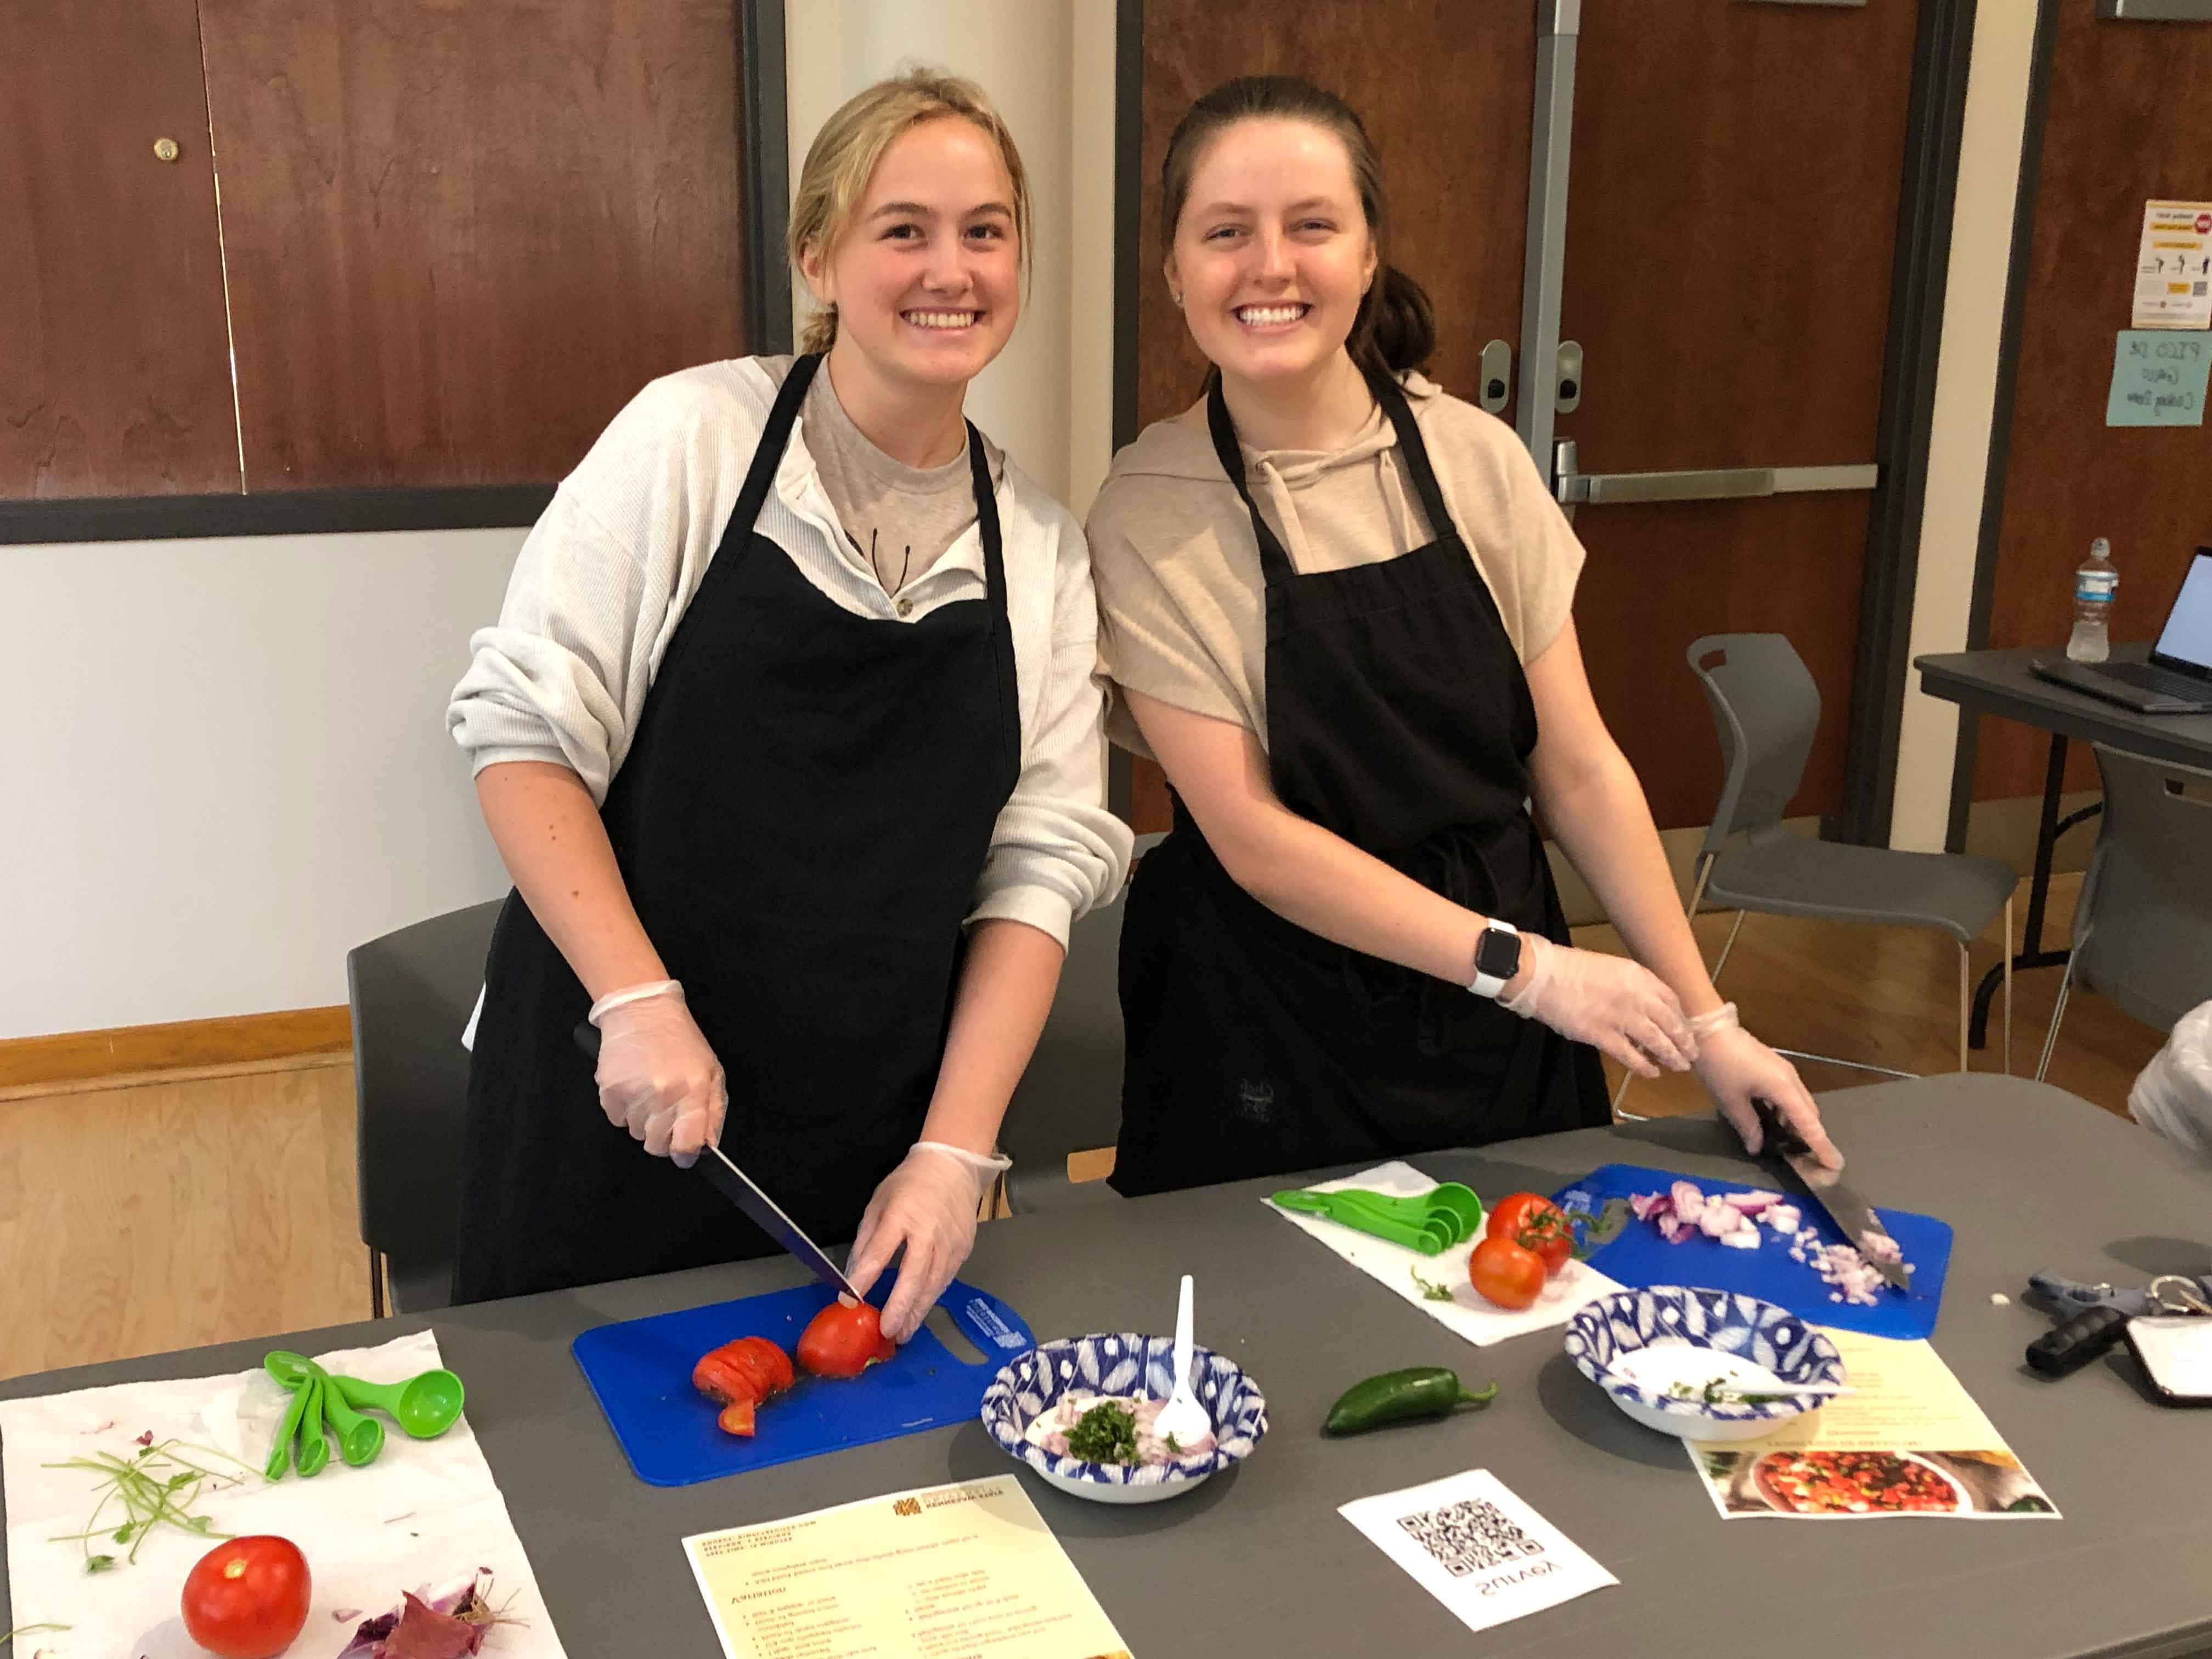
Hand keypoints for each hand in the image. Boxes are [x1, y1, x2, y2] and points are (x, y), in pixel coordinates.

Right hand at [589, 981, 726, 1166]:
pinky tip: (633, 1086)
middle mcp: (663, 1095)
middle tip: (666, 1111)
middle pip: (657, 1146)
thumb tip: (706, 1146)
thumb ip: (713, 1113)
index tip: (684, 1152)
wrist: (643, 1011)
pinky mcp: (609, 1090)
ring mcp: (634, 1094)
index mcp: (693, 1091)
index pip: (686, 1145)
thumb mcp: (711, 1072)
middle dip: (663, 1136)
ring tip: (650, 1090)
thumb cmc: (680, 1041)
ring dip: (643, 1120)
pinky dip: (624, 1109)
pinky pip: (617, 1119)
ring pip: (636, 1133)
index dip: (685, 1154)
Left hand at [846, 1142, 1008, 1342]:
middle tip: (887, 1330)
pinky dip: (931, 1297)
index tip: (849, 1299)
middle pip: (914, 1274)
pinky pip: (945, 1279)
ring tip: (902, 1332)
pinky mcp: (963, 1249)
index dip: (864, 1278)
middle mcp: (928, 1231)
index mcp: (901, 1215)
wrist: (952, 1168)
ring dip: (917, 1311)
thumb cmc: (910, 1184)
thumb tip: (854, 1275)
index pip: (880, 1251)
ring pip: (933, 1284)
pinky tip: (919, 1311)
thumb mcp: (878, 1203)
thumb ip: (867, 1239)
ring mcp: (950, 1242)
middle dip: (900, 1306)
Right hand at [1497, 934, 1695, 1076]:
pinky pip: (1630, 1055)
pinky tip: (1652, 1072)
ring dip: (1671, 1055)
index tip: (1684, 1028)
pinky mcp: (1602, 1035)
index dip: (1681, 1017)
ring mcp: (1620, 1017)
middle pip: (1670, 1022)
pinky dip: (1644, 1066)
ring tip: (1679, 1066)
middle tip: (1691, 1053)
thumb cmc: (1570, 968)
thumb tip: (1643, 1007)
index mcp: (1638, 975)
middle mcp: (1636, 996)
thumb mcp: (1610, 967)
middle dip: (1684, 1040)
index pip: (1671, 999)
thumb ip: (1631, 986)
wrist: (1542, 975)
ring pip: (1656, 1041)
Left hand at [1692, 1011, 1842, 1170]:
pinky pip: (1788, 1094)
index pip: (1809, 1123)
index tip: (1836, 1164)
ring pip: (1799, 1103)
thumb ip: (1748, 1126)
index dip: (1822, 1145)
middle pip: (1809, 1112)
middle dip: (1810, 1135)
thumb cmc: (1720, 1066)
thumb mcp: (1731, 1101)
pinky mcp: (1774, 1067)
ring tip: (1785, 1143)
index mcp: (1784, 1088)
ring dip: (1796, 1122)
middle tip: (1804, 1158)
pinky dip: (1786, 1110)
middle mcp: (1790, 1079)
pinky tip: (1771, 1121)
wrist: (1709, 1031)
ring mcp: (1783, 1070)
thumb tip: (1757, 1147)